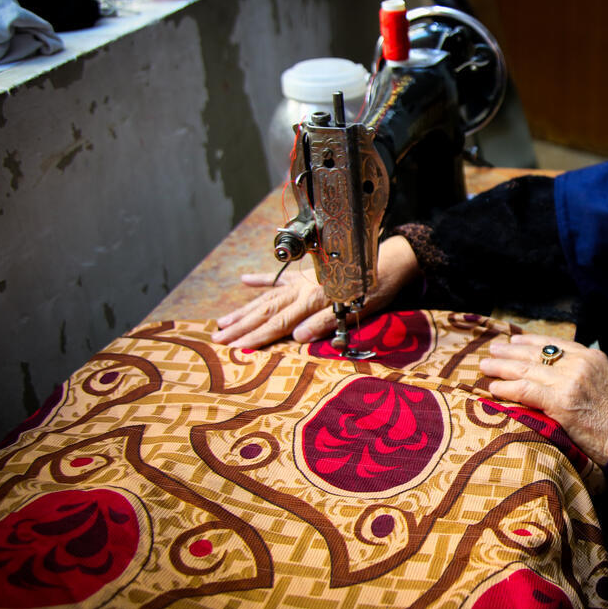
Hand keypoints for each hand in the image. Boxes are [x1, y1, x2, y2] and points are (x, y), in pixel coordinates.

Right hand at [212, 235, 420, 348]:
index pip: (279, 323)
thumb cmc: (375, 288)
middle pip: (267, 310)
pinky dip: (262, 279)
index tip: (236, 348)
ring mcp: (303, 279)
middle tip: (217, 339)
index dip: (257, 336)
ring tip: (222, 321)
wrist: (389, 261)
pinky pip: (280, 278)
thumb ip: (325, 322)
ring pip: (267, 297)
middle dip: (241, 327)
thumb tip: (297, 337)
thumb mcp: (355, 308)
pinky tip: (244, 280)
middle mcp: (303, 288)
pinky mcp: (308, 274)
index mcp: (313, 298)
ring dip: (244, 310)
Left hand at [479, 333, 607, 464]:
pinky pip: (526, 391)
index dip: (530, 342)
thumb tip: (562, 379)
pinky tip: (494, 388)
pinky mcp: (562, 402)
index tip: (513, 341)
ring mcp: (570, 381)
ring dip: (502, 368)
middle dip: (510, 352)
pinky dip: (507, 388)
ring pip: (527, 369)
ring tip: (485, 367)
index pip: (554, 343)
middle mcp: (580, 363)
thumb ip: (586, 376)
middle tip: (492, 351)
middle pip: (536, 353)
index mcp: (593, 356)